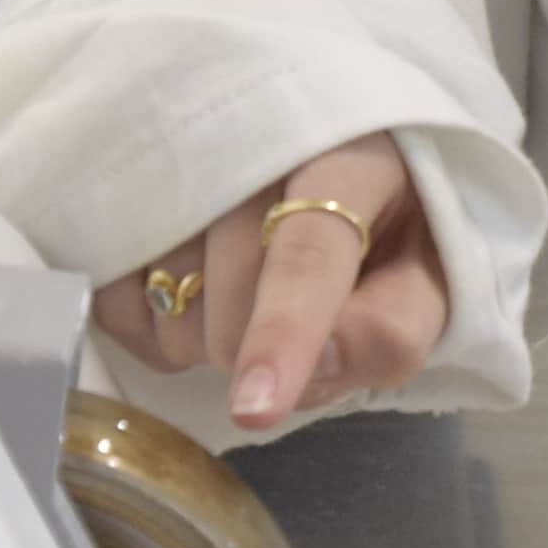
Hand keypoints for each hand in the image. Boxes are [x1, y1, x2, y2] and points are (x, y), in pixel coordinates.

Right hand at [92, 134, 443, 431]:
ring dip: (205, 336)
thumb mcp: (431, 267)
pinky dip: (153, 330)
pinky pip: (115, 302)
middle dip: (260, 346)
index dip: (282, 334)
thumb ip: (393, 325)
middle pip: (232, 297)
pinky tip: (194, 297)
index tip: (255, 408)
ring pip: (169, 304)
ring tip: (244, 290)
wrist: (335, 143)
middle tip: (295, 322)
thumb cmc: (392, 214)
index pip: (307, 251)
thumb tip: (312, 377)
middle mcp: (248, 139)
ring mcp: (170, 157)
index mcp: (349, 153)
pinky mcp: (116, 187)